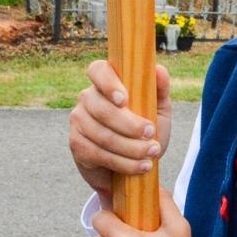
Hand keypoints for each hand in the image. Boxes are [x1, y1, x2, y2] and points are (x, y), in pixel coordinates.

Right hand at [68, 61, 171, 195]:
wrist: (133, 166)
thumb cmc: (145, 132)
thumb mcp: (158, 110)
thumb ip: (159, 89)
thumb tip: (158, 69)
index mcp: (106, 83)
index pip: (98, 70)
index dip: (108, 84)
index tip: (124, 100)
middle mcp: (87, 98)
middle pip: (102, 109)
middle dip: (130, 125)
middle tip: (152, 135)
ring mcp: (78, 121)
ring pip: (103, 135)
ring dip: (132, 148)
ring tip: (152, 153)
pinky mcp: (76, 145)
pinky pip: (98, 154)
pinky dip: (124, 163)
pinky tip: (141, 166)